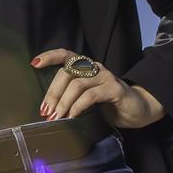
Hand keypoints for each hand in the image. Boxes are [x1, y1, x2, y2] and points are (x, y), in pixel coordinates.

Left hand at [32, 48, 165, 129]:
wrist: (138, 110)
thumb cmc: (109, 104)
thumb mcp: (87, 97)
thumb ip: (72, 95)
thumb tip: (49, 108)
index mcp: (86, 67)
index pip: (65, 55)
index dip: (49, 56)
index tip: (34, 63)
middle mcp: (94, 67)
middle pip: (67, 73)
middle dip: (53, 93)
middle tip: (45, 111)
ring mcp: (105, 76)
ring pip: (77, 84)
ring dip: (63, 102)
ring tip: (56, 117)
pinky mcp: (114, 89)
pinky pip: (91, 95)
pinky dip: (78, 106)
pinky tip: (73, 116)